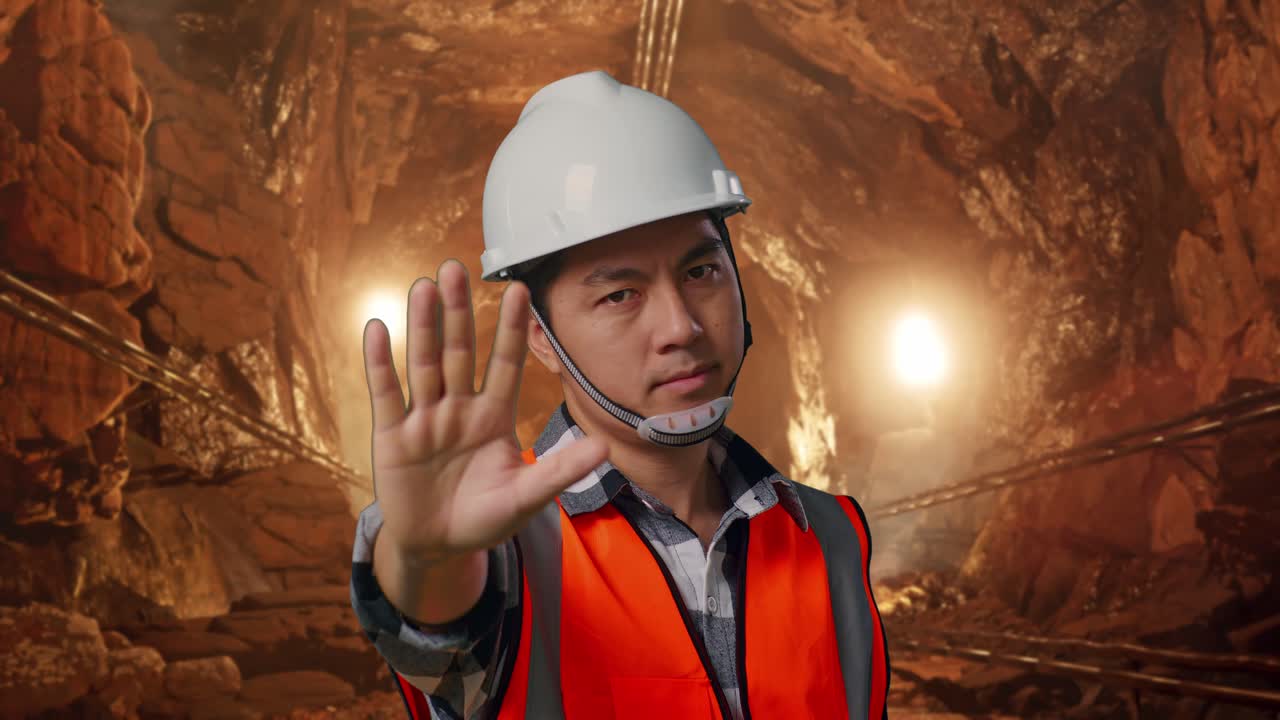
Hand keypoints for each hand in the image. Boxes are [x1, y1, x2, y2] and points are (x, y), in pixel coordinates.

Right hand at [362, 259, 607, 565]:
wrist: (438, 548)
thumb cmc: (485, 518)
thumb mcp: (526, 497)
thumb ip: (559, 471)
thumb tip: (604, 447)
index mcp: (494, 417)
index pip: (505, 364)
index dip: (510, 329)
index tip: (521, 290)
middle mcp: (459, 408)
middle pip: (458, 352)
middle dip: (458, 312)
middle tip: (458, 269)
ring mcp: (425, 419)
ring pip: (423, 364)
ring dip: (423, 326)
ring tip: (424, 286)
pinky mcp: (392, 436)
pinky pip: (386, 394)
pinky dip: (380, 363)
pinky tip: (378, 328)